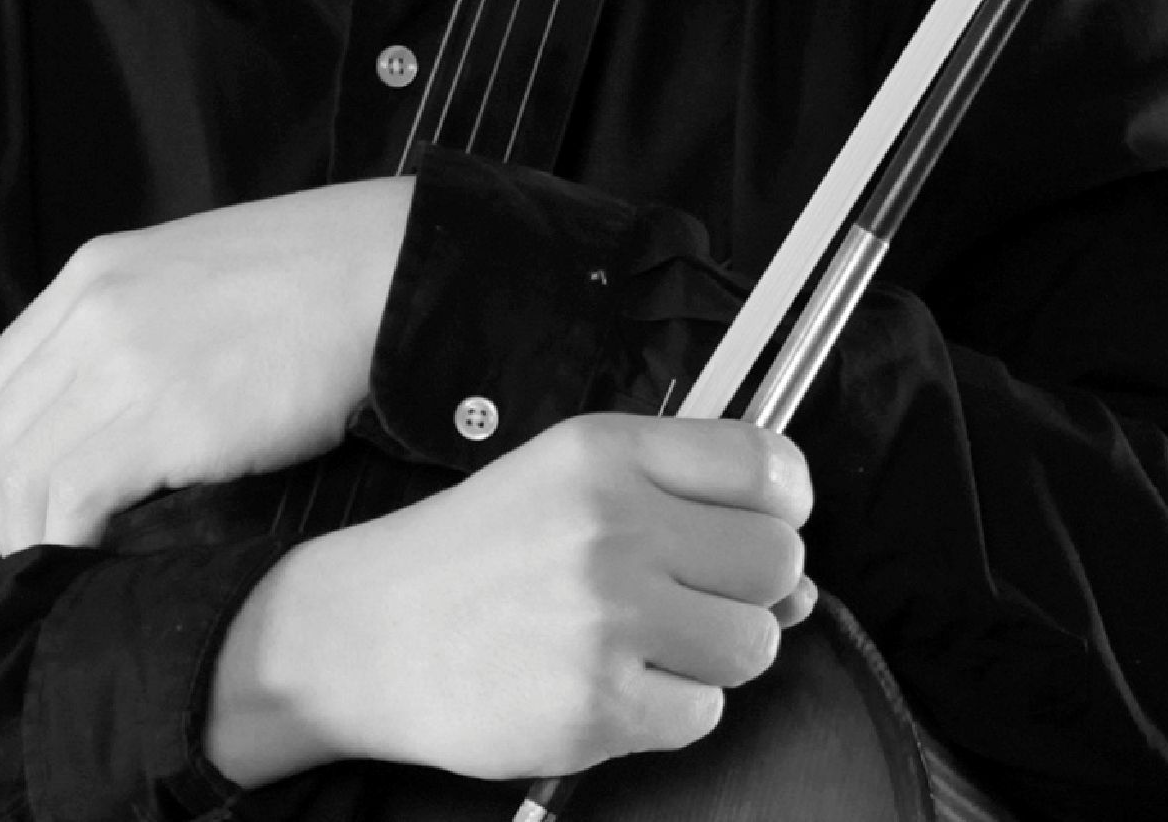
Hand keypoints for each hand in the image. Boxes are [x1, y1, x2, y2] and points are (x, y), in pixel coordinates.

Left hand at [0, 177, 414, 552]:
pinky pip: (73, 500)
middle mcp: (89, 310)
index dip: (4, 456)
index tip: (34, 506)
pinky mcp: (161, 415)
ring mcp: (120, 360)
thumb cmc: (316, 277)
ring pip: (23, 474)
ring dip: (33, 539)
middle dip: (6, 512)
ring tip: (69, 580)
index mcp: (94, 272)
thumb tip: (122, 407)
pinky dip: (70, 546)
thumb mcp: (197, 274)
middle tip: (43, 559)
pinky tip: (100, 570)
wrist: (385, 269)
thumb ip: (142, 323)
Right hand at [208, 412, 812, 785]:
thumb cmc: (472, 552)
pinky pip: (703, 715)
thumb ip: (677, 500)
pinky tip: (609, 680)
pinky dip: (669, 708)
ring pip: (754, 644)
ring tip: (644, 639)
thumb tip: (799, 578)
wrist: (368, 631)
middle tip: (692, 593)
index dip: (783, 500)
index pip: (765, 462)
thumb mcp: (562, 477)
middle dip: (752, 586)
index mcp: (604, 452)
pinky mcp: (600, 704)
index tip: (760, 521)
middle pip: (778, 560)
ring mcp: (608, 618)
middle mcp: (613, 524)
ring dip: (714, 653)